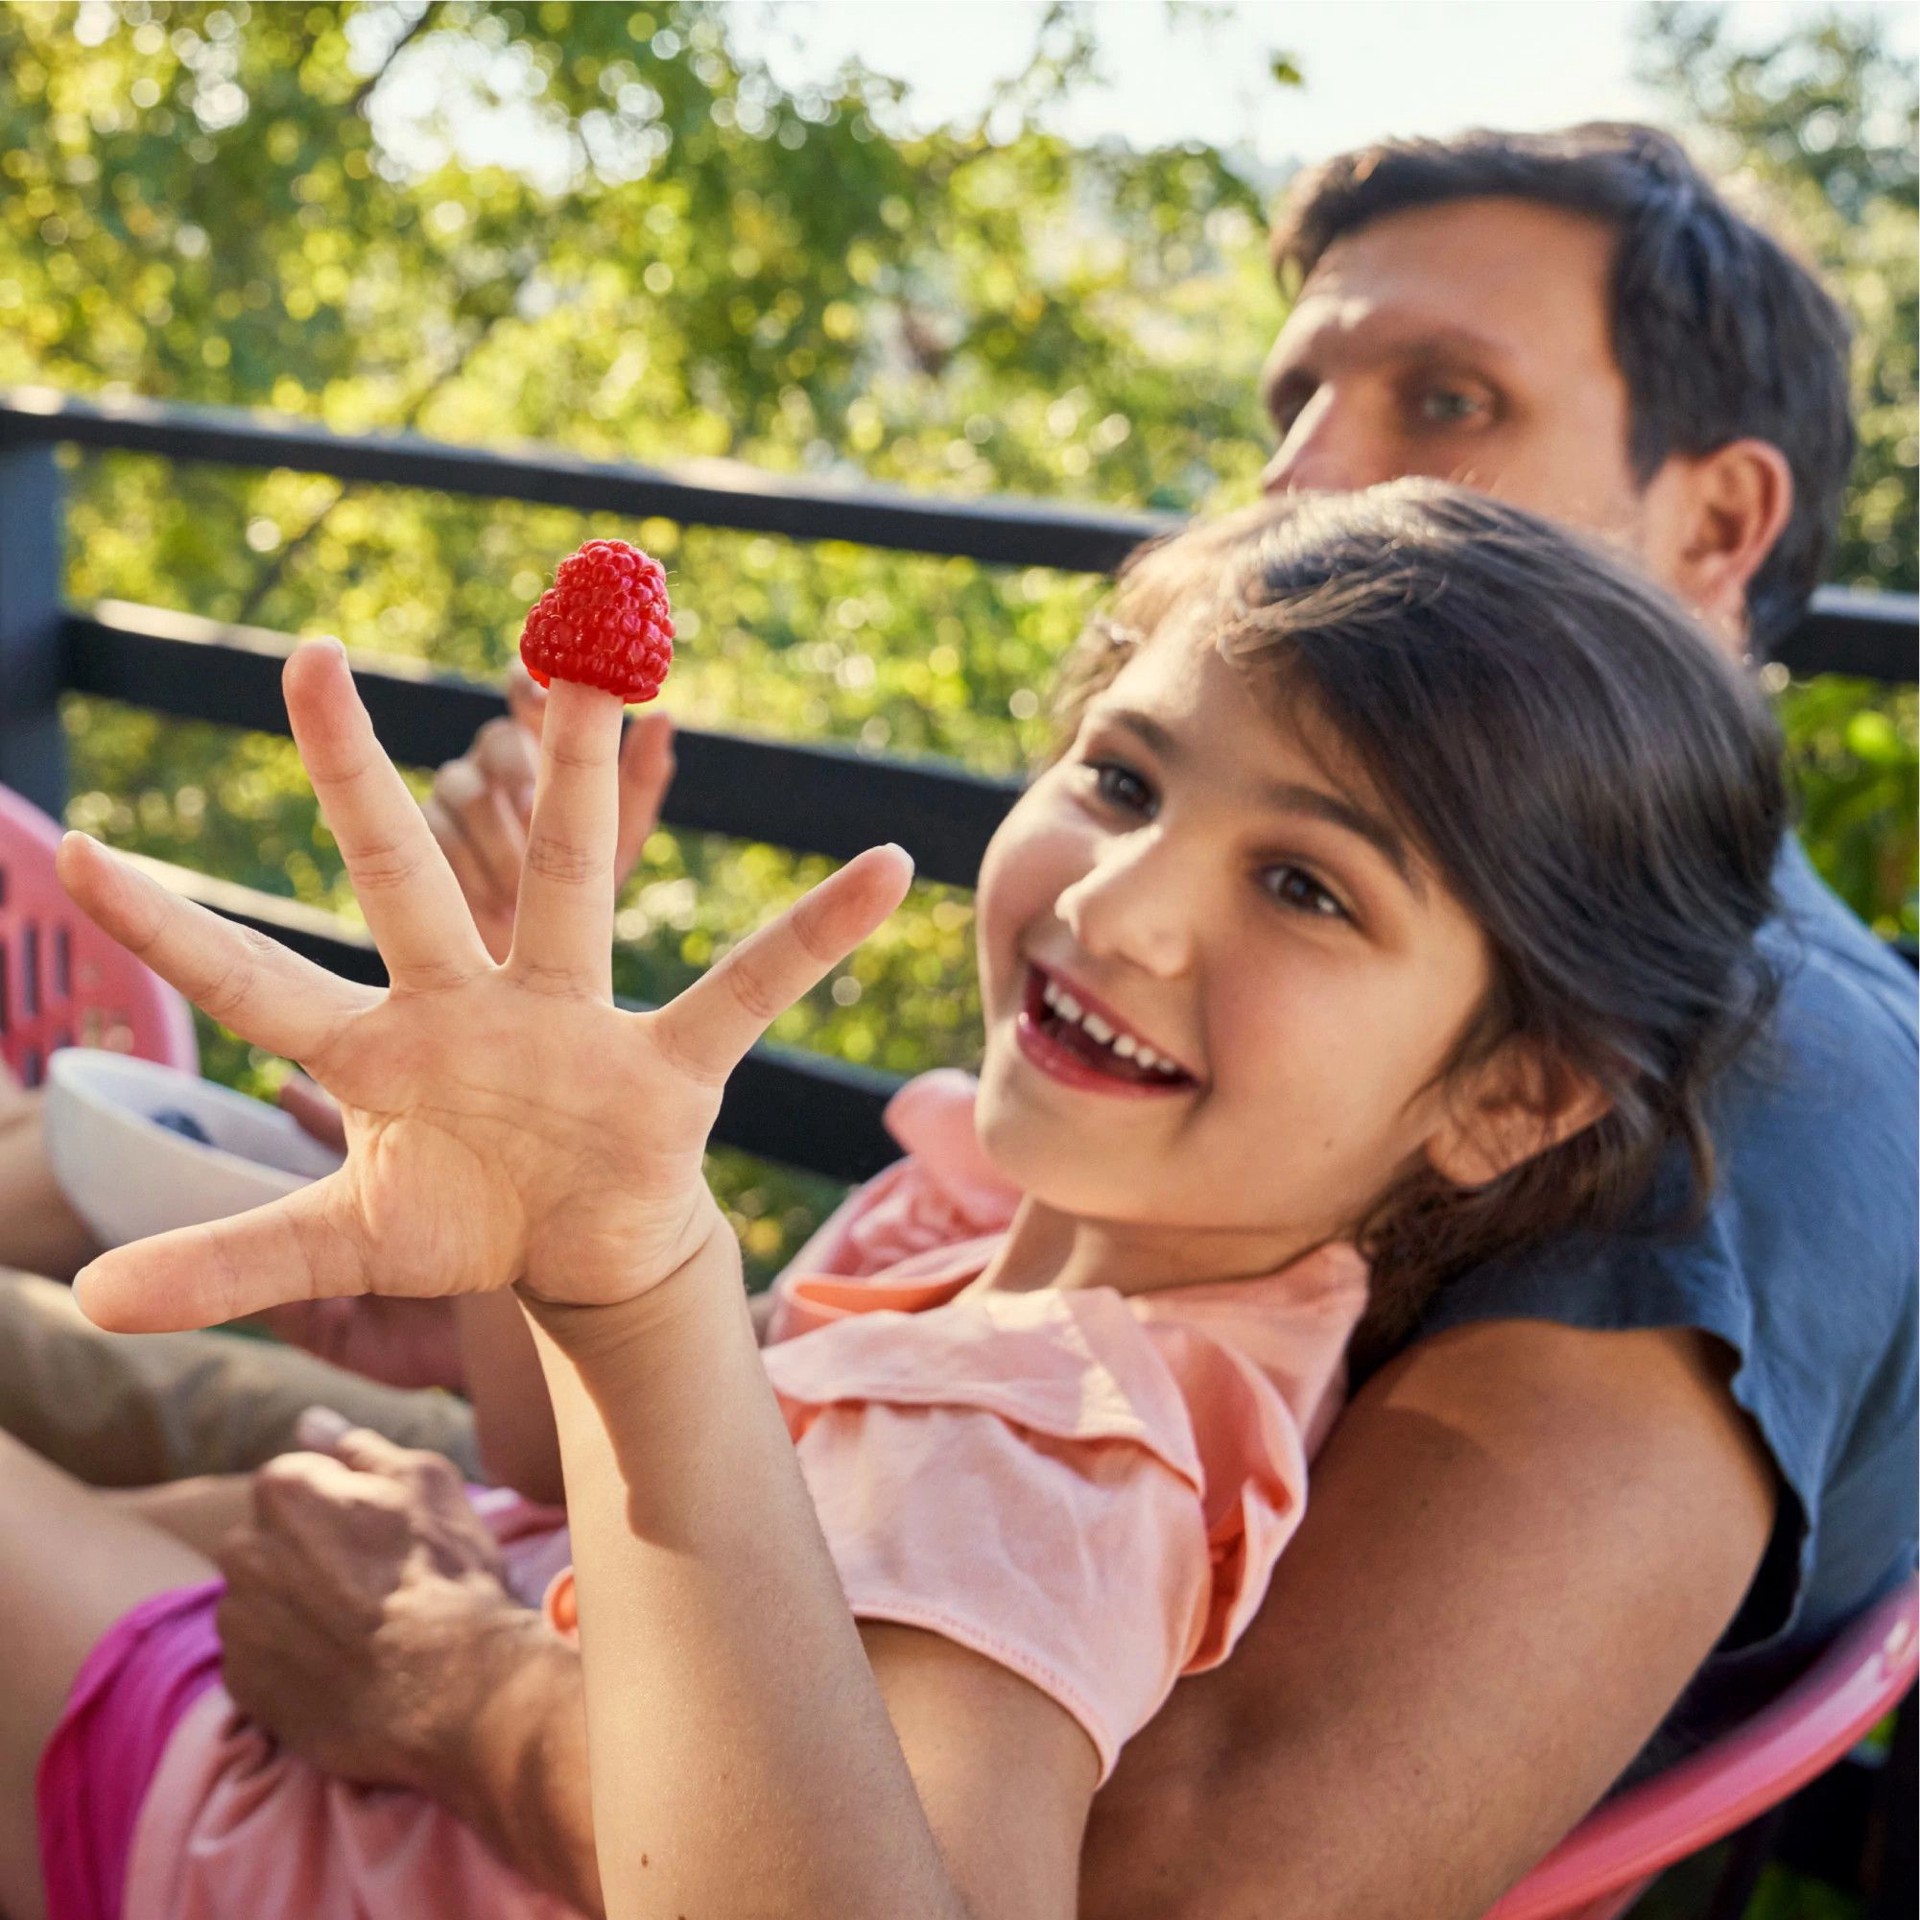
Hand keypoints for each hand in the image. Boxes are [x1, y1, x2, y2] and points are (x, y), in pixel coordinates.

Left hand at [57, 639, 912, 1331]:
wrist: (584, 1256)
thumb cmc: (466, 1222)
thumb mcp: (344, 1239)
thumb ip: (231, 1258)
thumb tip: (90, 1303)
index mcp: (380, 1049)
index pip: (253, 979)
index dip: (167, 927)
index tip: (71, 846)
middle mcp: (468, 1007)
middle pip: (400, 875)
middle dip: (351, 775)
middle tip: (302, 655)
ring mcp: (572, 1023)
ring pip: (570, 878)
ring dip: (584, 773)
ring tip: (604, 664)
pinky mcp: (669, 1067)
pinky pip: (749, 989)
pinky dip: (813, 936)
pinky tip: (883, 870)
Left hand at [214, 1421, 521, 1787]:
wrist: (450, 1686)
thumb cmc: (446, 1572)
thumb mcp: (427, 1482)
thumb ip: (358, 1447)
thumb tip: (309, 1422)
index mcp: (285, 1489)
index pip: (297, 1480)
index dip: (344, 1505)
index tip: (381, 1533)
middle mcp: (243, 1550)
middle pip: (269, 1539)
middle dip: (305, 1552)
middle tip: (369, 1579)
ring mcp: (237, 1622)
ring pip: (259, 1599)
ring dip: (293, 1605)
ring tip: (357, 1627)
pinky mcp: (242, 1684)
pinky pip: (258, 1658)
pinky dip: (290, 1658)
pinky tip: (340, 1663)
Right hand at [424, 663, 673, 961]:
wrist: (538, 966)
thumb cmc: (587, 890)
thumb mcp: (620, 839)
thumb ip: (640, 780)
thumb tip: (662, 717)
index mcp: (546, 746)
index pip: (532, 694)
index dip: (534, 689)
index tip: (546, 701)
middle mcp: (497, 761)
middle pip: (496, 740)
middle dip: (519, 773)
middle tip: (536, 810)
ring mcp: (456, 796)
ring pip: (465, 791)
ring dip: (500, 840)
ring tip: (527, 888)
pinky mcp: (428, 836)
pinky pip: (441, 840)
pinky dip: (475, 874)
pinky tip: (497, 908)